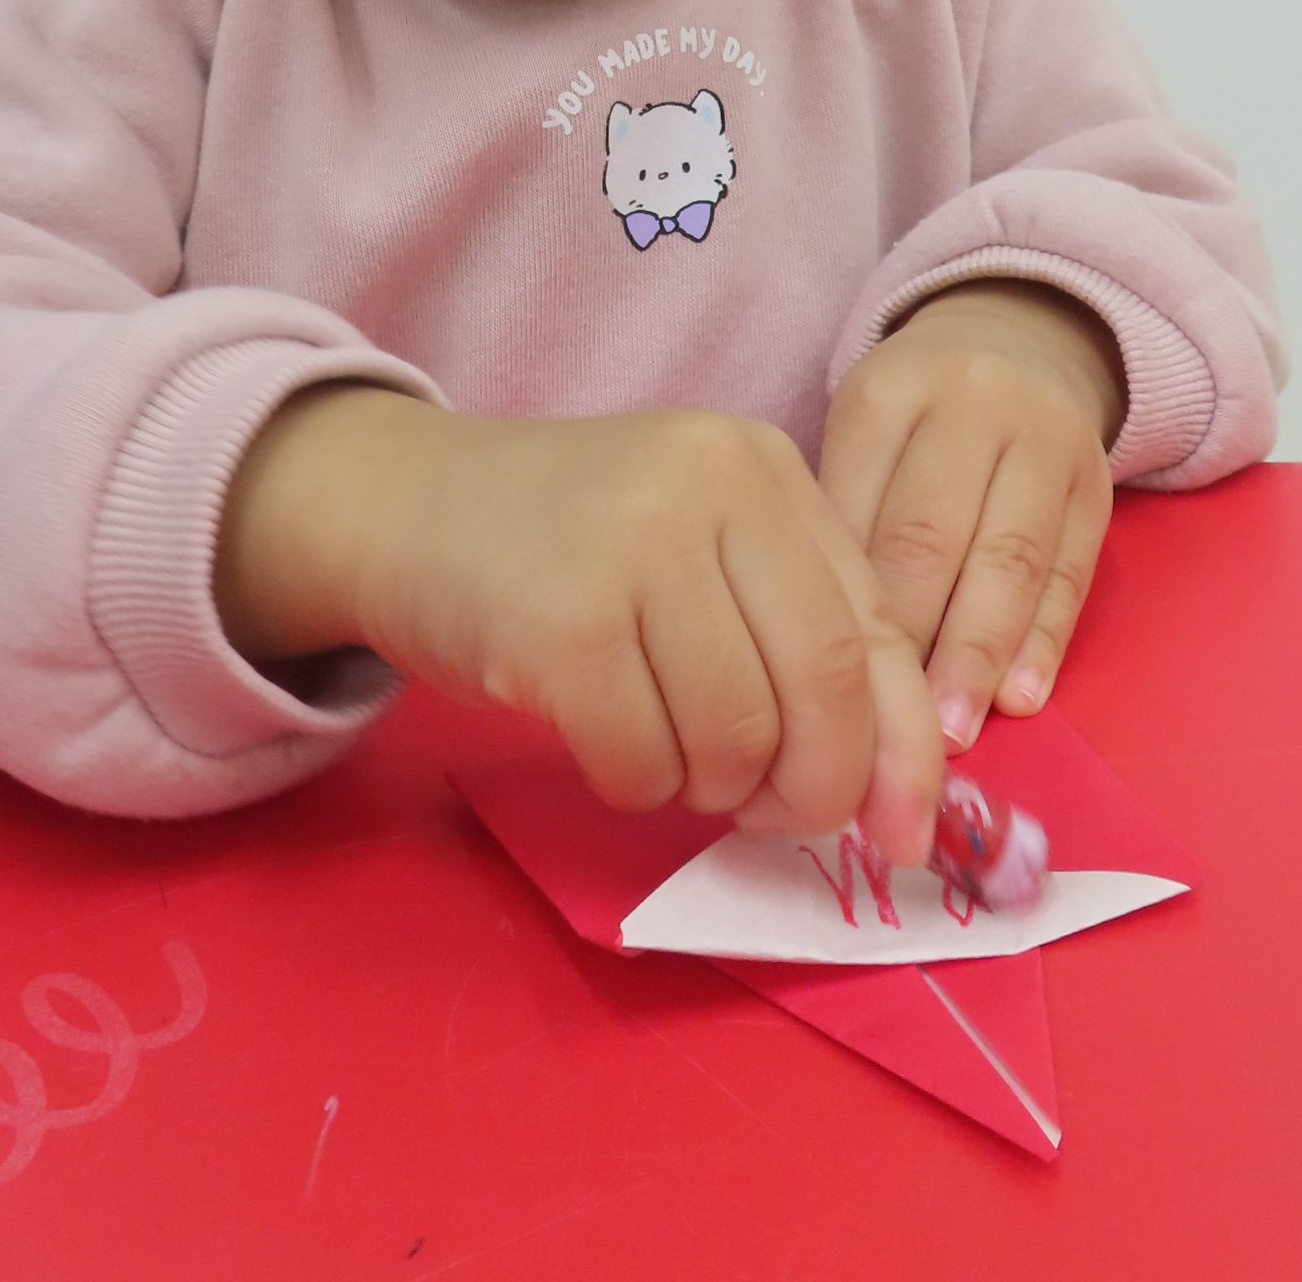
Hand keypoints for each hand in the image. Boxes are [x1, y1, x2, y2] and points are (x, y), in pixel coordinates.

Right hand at [218, 384, 944, 865]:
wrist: (397, 506)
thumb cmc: (564, 546)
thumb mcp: (697, 548)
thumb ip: (794, 632)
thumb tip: (898, 792)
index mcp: (759, 466)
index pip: (874, 627)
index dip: (905, 748)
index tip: (904, 834)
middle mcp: (707, 485)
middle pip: (820, 687)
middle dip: (812, 786)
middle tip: (769, 815)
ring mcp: (630, 546)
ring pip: (734, 737)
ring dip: (707, 786)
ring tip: (662, 747)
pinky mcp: (558, 621)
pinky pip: (642, 762)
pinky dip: (633, 784)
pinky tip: (601, 739)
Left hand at [816, 281, 1123, 748]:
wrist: (1019, 342)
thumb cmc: (912, 418)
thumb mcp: (862, 433)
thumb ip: (845, 517)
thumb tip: (827, 648)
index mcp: (888, 391)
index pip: (860, 505)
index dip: (845, 600)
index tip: (822, 683)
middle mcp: (970, 406)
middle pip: (933, 534)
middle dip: (910, 638)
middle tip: (885, 725)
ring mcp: (1044, 441)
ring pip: (1010, 557)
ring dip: (979, 653)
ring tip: (953, 729)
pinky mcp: (1096, 486)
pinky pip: (1072, 571)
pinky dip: (1046, 641)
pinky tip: (1021, 697)